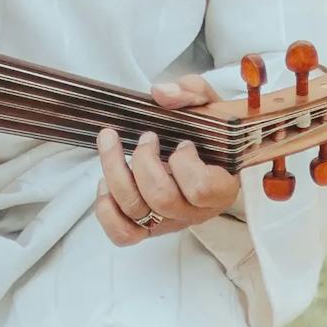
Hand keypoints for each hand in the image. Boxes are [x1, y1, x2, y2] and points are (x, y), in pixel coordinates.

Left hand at [95, 76, 246, 246]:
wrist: (206, 153)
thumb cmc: (209, 132)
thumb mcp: (208, 104)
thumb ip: (190, 92)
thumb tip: (159, 94)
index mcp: (220, 188)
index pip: (200, 188)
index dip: (184, 162)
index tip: (183, 142)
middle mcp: (194, 212)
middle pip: (161, 198)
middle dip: (144, 160)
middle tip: (147, 137)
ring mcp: (168, 222)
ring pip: (136, 211)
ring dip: (116, 172)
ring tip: (112, 143)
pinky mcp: (146, 226)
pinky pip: (122, 233)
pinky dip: (107, 209)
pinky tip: (105, 182)